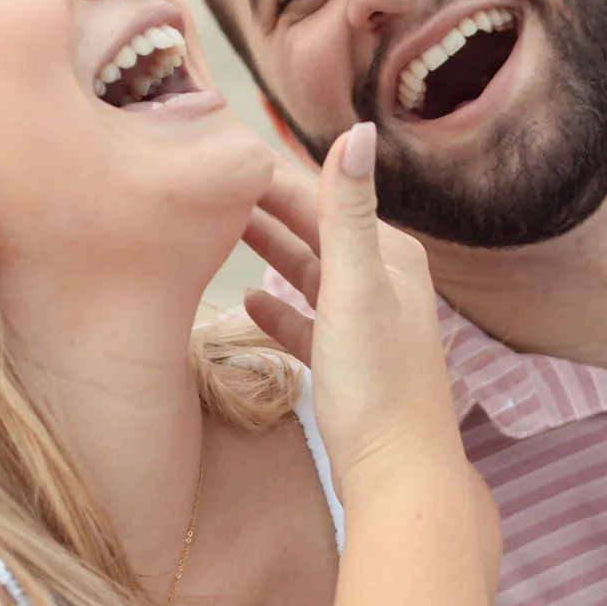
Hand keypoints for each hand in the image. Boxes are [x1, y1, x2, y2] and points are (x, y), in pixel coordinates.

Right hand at [244, 146, 500, 590]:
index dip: (270, 175)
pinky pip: (308, 322)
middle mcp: (385, 282)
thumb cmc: (378, 386)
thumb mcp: (356, 288)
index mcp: (391, 255)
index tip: (218, 154)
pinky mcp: (350, 366)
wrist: (400, 477)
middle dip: (265, 207)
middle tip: (207, 186)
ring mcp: (368, 325)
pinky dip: (280, 307)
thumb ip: (349, 211)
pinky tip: (248, 299)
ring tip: (220, 231)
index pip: (322, 197)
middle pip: (315, 231)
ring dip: (268, 250)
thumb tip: (358, 128)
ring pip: (309, 274)